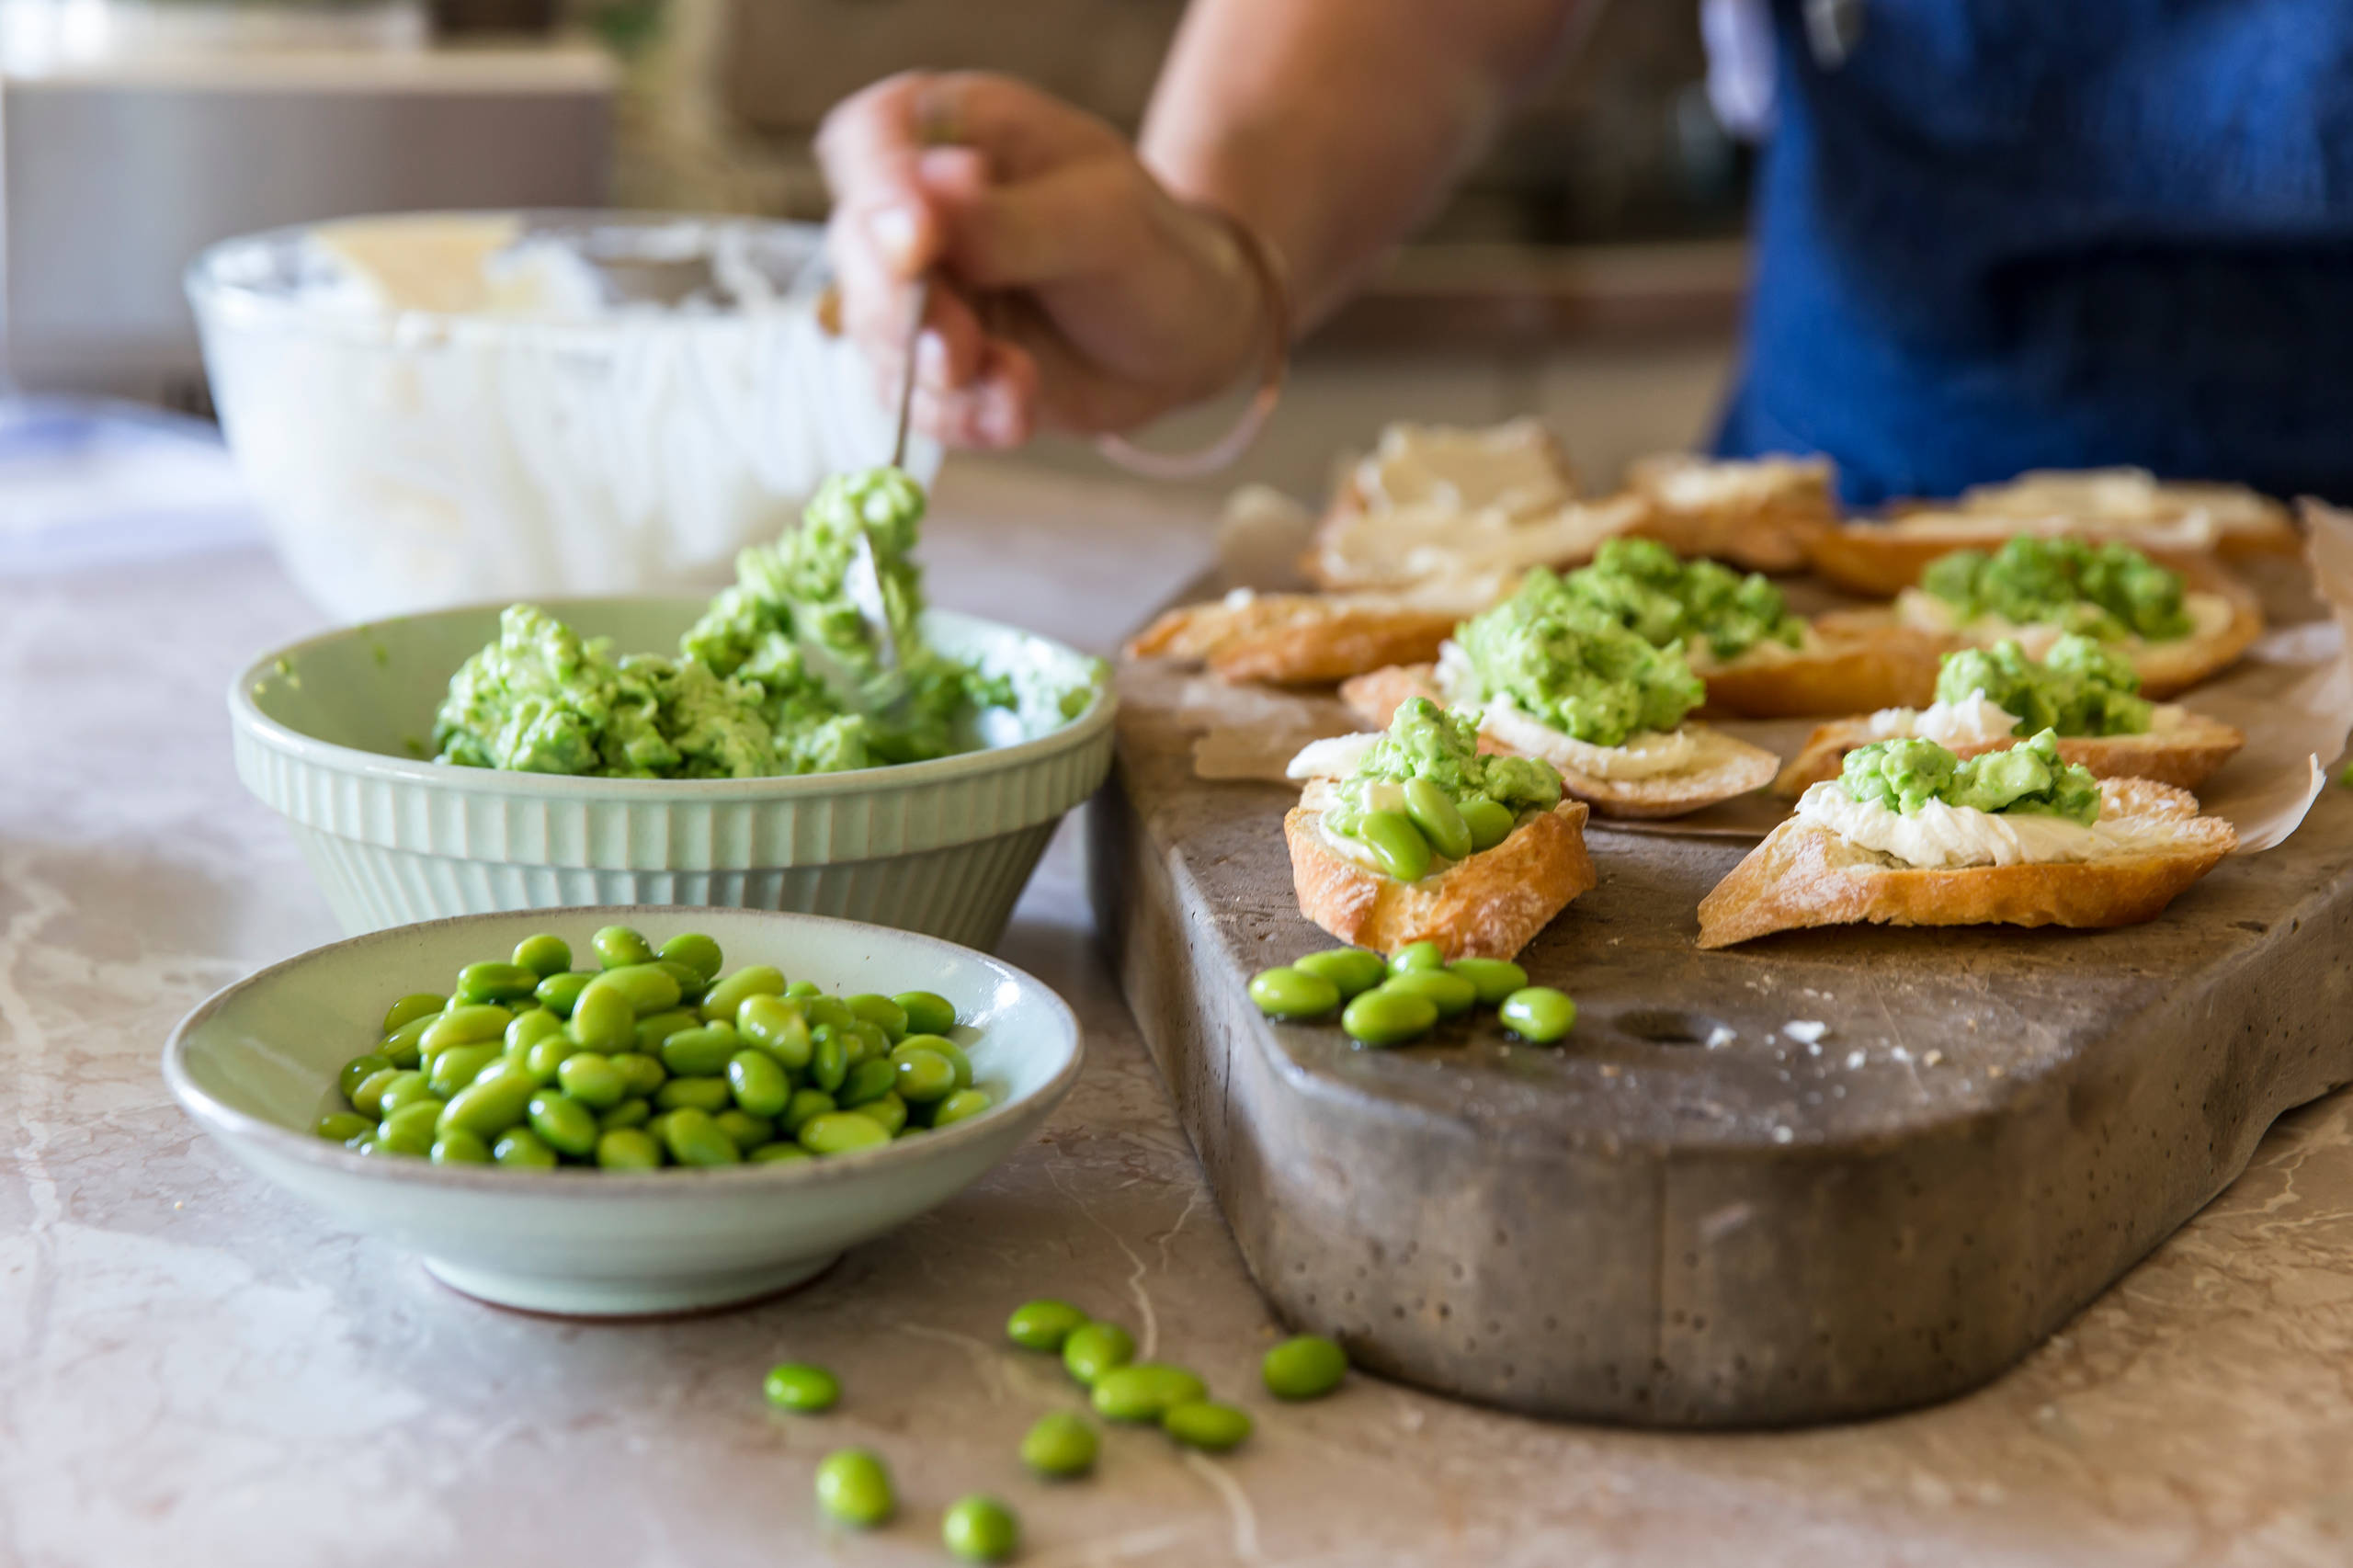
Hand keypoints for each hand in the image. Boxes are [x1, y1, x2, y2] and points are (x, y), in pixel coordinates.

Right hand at [818, 71, 1269, 449]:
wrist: (1188, 338)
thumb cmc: (1152, 251)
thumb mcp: (1100, 220)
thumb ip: (1007, 219)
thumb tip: (925, 195)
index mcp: (947, 132)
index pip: (869, 142)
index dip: (878, 192)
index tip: (918, 240)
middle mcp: (914, 210)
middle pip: (858, 250)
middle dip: (903, 307)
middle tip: (960, 349)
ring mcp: (917, 294)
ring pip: (877, 339)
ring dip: (938, 377)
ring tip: (1018, 384)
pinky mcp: (931, 369)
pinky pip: (916, 405)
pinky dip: (964, 420)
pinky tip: (1017, 417)